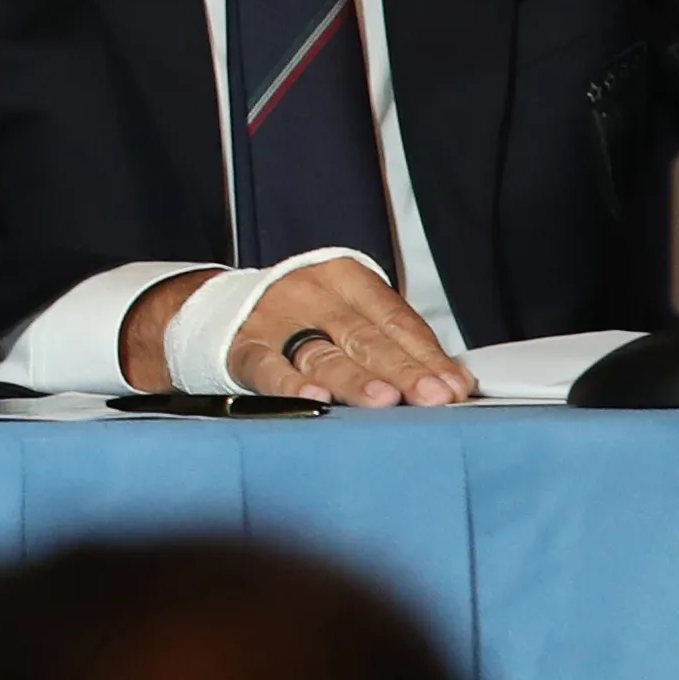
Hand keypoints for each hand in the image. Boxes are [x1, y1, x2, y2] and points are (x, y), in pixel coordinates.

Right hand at [131, 256, 469, 404]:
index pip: (395, 319)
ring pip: (322, 355)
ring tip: (385, 401)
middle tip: (434, 397)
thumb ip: (395, 344)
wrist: (223, 311)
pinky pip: (267, 366)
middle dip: (404, 371)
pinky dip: (290, 384)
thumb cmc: (306, 320)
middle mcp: (311, 293)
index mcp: (346, 278)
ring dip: (356, 380)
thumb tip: (454, 385)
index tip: (455, 387)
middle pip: (365, 338)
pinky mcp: (242, 347)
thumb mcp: (349, 313)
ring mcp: (274, 320)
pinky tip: (314, 398)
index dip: (427, 355)